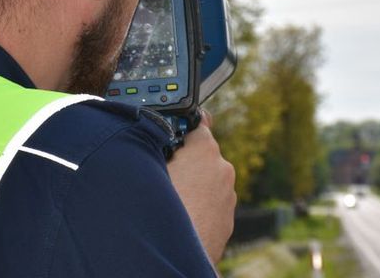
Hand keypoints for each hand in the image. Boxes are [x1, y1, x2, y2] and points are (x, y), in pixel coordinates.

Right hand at [167, 111, 236, 265]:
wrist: (182, 254)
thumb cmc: (164, 211)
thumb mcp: (150, 169)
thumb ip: (157, 146)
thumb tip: (153, 137)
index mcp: (205, 151)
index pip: (198, 124)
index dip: (181, 129)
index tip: (171, 134)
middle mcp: (223, 169)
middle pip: (202, 154)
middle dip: (185, 161)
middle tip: (164, 173)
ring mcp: (228, 196)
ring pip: (208, 180)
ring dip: (193, 185)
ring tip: (171, 200)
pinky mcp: (228, 218)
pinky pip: (211, 203)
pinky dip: (199, 205)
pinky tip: (181, 215)